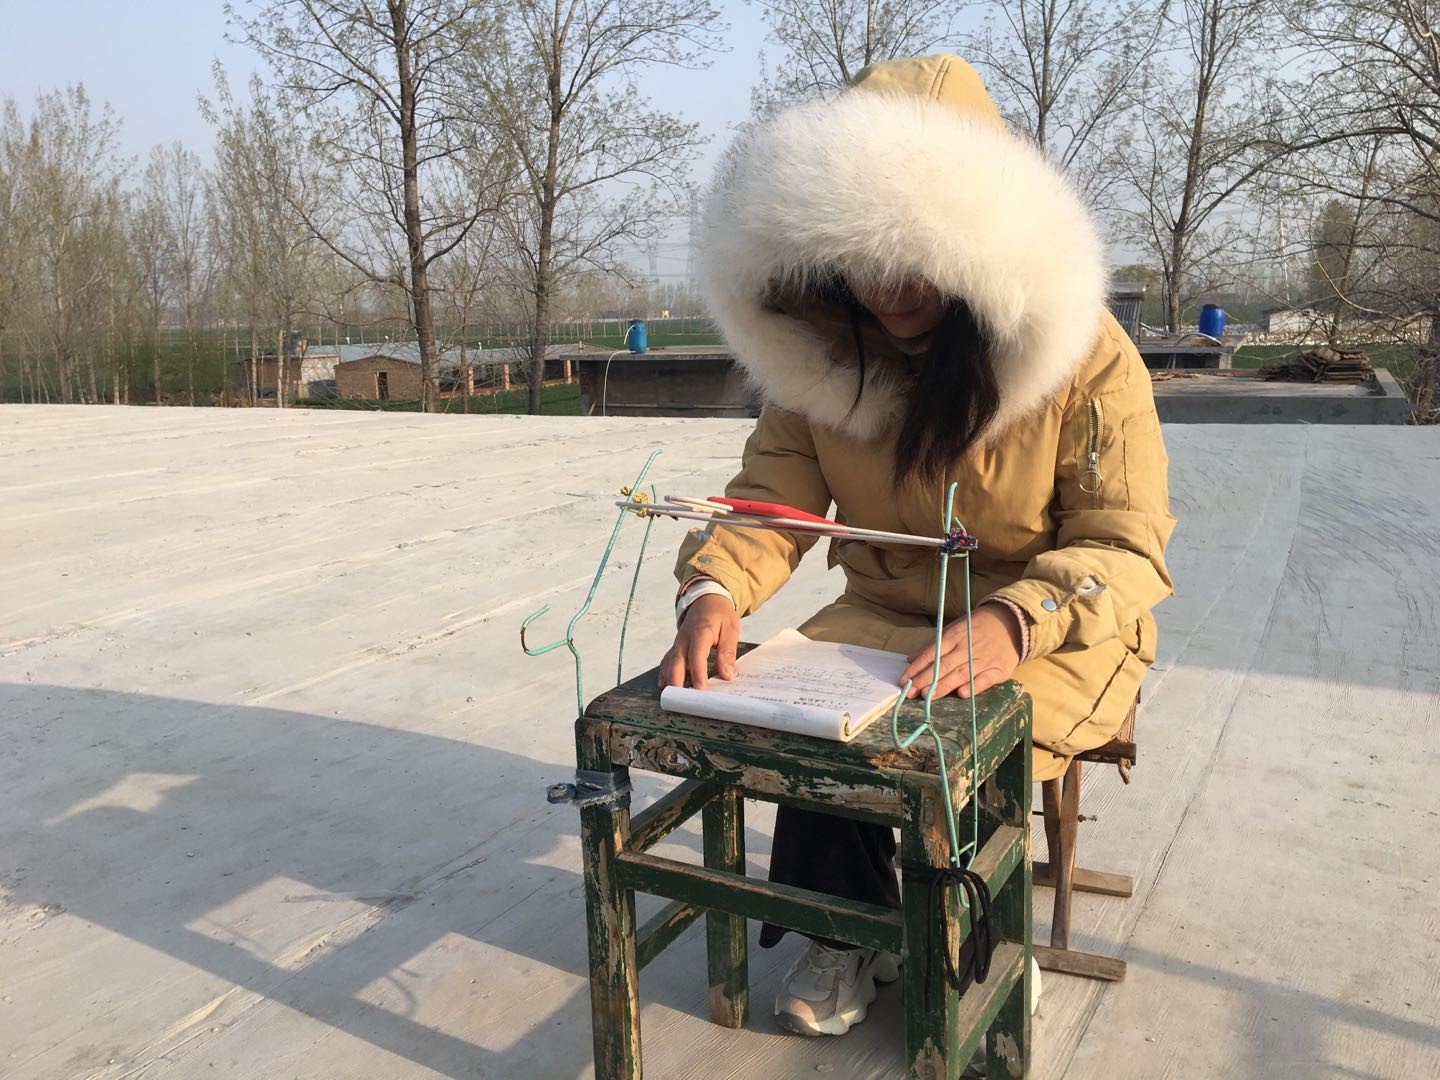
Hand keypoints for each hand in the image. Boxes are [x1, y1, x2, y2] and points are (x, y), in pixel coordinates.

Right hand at [659, 594, 738, 689]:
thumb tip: (726, 674)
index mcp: (700, 631)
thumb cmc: (720, 614)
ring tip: (672, 697)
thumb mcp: (731, 629)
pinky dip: (665, 673)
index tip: (701, 689)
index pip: (697, 654)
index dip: (698, 673)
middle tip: (681, 699)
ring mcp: (678, 642)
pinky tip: (664, 684)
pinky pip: (667, 660)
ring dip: (669, 679)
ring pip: (669, 662)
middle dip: (676, 680)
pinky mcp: (676, 647)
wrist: (706, 599)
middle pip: (676, 660)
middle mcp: (684, 638)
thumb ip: (728, 652)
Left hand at [900, 605, 1022, 700]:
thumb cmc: (976, 628)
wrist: (1012, 622)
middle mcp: (968, 648)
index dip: (917, 667)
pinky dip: (973, 687)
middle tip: (911, 692)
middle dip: (925, 680)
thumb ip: (932, 645)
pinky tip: (961, 694)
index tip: (904, 679)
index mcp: (955, 636)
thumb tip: (910, 659)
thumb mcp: (954, 628)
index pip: (932, 653)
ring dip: (944, 686)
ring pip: (961, 674)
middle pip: (944, 665)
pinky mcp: (999, 670)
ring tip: (928, 695)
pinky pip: (985, 680)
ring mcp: (984, 659)